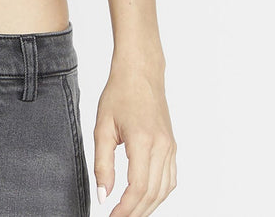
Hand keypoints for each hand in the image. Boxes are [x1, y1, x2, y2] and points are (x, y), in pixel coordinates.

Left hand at [92, 62, 176, 215]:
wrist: (141, 73)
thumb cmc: (119, 94)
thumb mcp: (102, 127)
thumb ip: (102, 164)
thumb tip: (103, 196)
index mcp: (143, 140)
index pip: (138, 187)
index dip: (126, 209)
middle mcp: (162, 146)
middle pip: (152, 193)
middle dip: (135, 212)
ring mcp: (170, 147)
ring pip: (164, 190)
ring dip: (148, 206)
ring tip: (129, 213)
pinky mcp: (172, 146)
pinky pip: (170, 179)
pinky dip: (158, 194)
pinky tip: (144, 198)